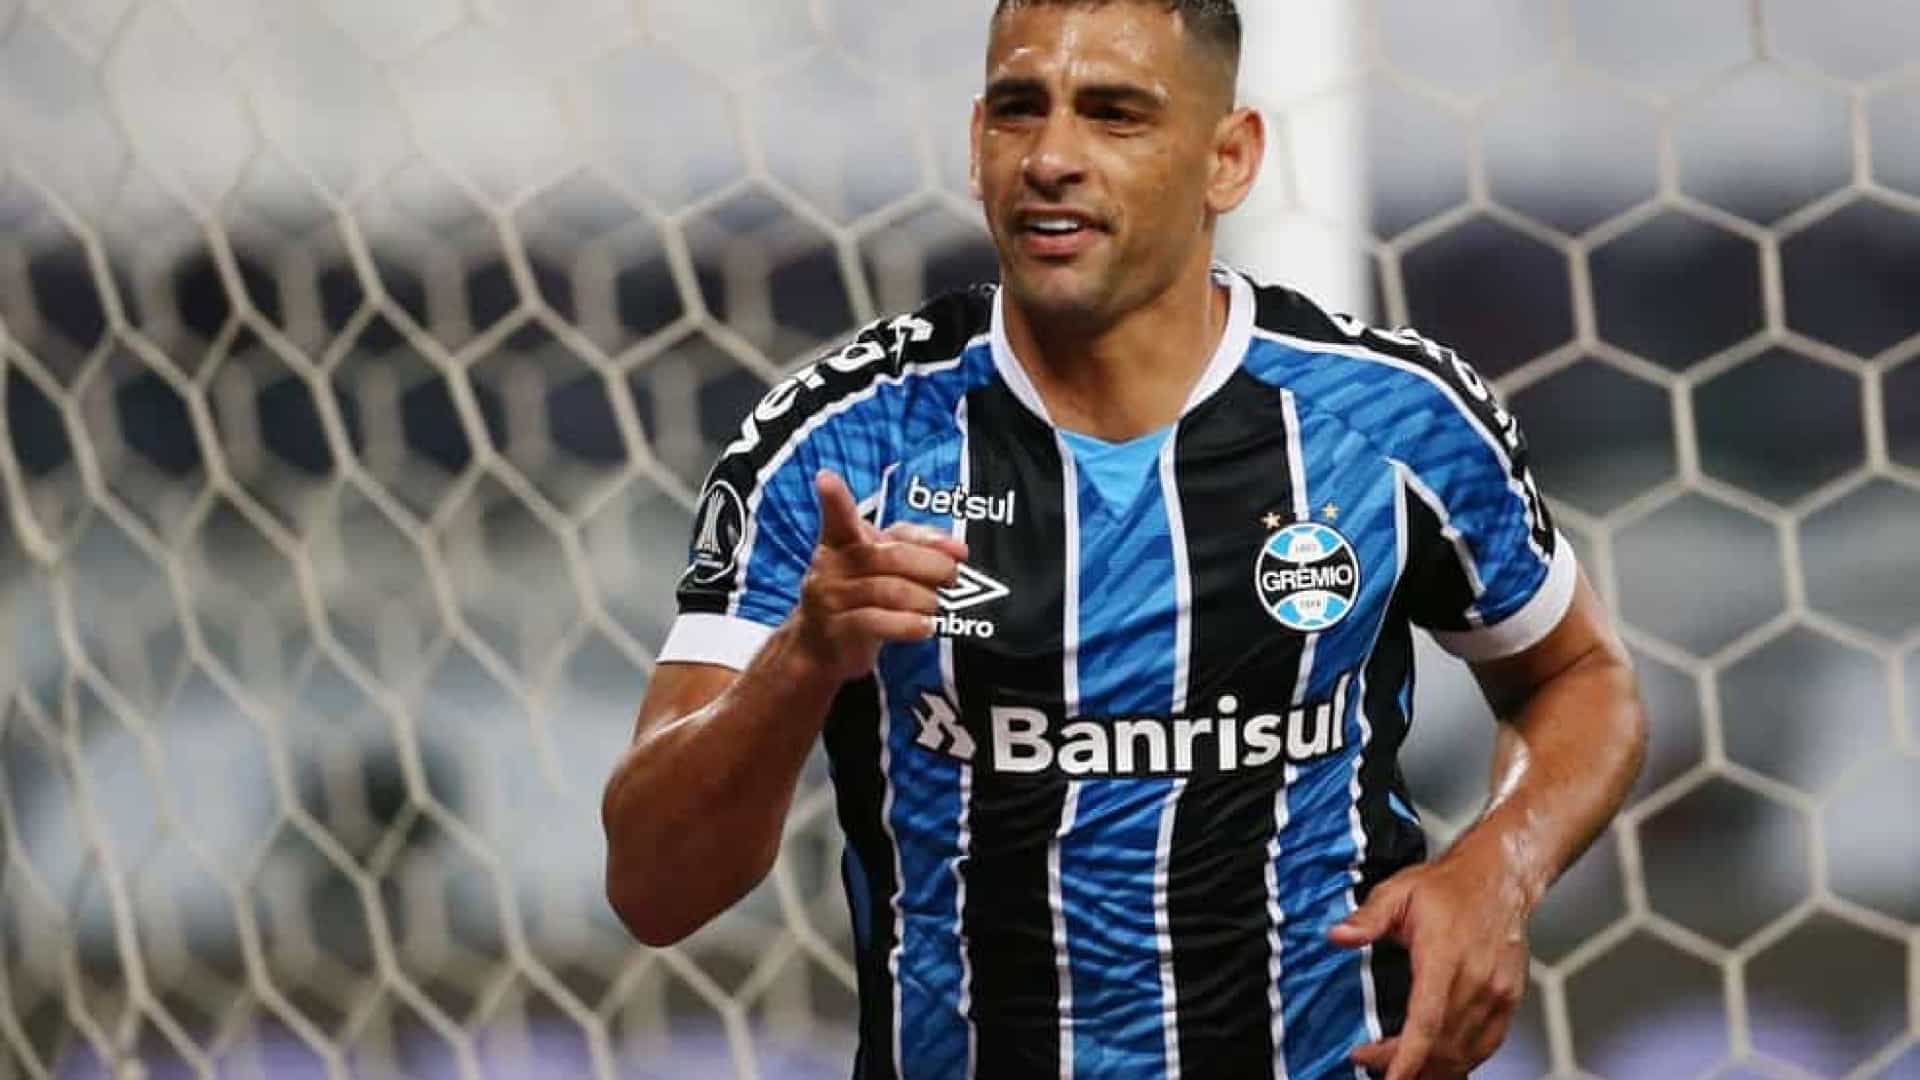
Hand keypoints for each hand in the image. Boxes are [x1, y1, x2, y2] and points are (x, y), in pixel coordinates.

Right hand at [792, 470, 968, 681]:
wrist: (821, 647)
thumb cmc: (858, 596)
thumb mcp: (881, 563)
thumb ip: (917, 546)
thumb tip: (957, 548)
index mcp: (841, 540)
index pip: (838, 516)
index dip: (833, 498)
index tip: (825, 479)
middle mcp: (832, 565)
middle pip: (890, 556)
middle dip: (930, 565)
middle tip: (951, 576)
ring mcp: (831, 598)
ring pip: (889, 590)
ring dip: (924, 598)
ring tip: (935, 604)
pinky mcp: (839, 630)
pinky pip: (879, 622)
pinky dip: (909, 625)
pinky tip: (924, 626)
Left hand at [1329, 846, 1531, 1079]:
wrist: (1499, 877)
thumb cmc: (1449, 886)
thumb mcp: (1397, 892)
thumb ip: (1367, 918)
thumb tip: (1338, 935)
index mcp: (1444, 956)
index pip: (1426, 1022)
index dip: (1406, 1058)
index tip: (1388, 1078)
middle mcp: (1475, 979)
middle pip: (1440, 1045)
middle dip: (1404, 1064)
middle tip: (1371, 1058)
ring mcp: (1497, 993)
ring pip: (1464, 1052)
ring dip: (1432, 1067)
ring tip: (1400, 1064)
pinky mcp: (1509, 1000)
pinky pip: (1486, 1045)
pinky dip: (1461, 1061)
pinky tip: (1439, 1062)